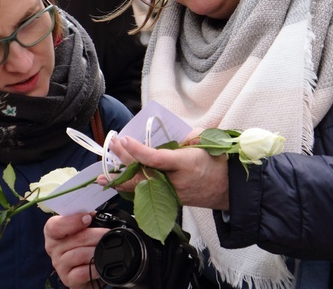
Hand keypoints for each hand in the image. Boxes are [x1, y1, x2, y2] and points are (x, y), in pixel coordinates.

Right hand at [44, 213, 107, 288]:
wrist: (83, 269)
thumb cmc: (81, 244)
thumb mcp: (80, 228)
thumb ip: (83, 218)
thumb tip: (92, 213)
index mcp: (53, 232)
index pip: (55, 226)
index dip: (72, 221)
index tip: (88, 218)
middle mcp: (52, 247)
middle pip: (76, 238)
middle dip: (96, 234)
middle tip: (107, 232)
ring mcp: (59, 264)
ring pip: (80, 254)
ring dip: (96, 250)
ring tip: (106, 248)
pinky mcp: (67, 278)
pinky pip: (83, 272)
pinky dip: (94, 267)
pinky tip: (100, 264)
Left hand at [100, 136, 229, 210]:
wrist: (229, 189)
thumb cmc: (217, 162)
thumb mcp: (206, 142)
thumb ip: (188, 135)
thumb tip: (172, 132)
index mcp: (186, 164)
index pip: (156, 158)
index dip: (138, 150)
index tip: (124, 140)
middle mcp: (176, 182)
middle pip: (143, 173)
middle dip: (125, 159)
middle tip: (112, 144)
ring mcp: (172, 195)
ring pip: (142, 187)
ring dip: (121, 179)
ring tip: (103, 174)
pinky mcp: (169, 201)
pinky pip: (147, 194)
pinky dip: (132, 189)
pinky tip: (118, 185)